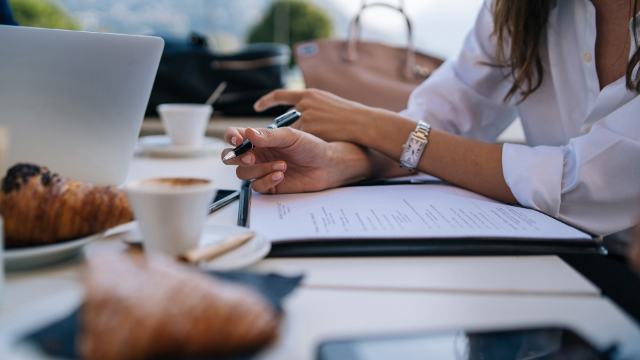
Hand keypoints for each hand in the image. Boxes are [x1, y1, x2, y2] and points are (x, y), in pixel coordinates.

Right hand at [222, 127, 370, 193]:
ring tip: (282, 166)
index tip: (237, 139)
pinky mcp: (269, 185)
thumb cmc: (311, 146)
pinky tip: (281, 175)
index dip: (231, 137)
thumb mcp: (290, 136)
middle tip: (251, 158)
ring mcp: (262, 170)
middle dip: (239, 158)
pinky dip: (267, 180)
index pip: (235, 136)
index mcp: (260, 139)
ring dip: (260, 169)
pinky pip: (256, 186)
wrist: (327, 165)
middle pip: (232, 158)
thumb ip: (268, 136)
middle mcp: (258, 154)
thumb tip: (247, 133)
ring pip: (244, 173)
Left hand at [253, 89, 375, 142]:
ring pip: (294, 134)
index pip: (280, 95)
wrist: (363, 123)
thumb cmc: (351, 116)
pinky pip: (303, 143)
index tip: (257, 107)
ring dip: (301, 141)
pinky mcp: (310, 131)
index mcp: (309, 94)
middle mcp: (304, 104)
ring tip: (314, 145)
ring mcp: (307, 118)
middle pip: (287, 121)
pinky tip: (319, 149)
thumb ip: (313, 106)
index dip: (266, 101)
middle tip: (289, 140)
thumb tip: (302, 113)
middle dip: (289, 132)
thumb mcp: (329, 103)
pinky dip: (308, 147)